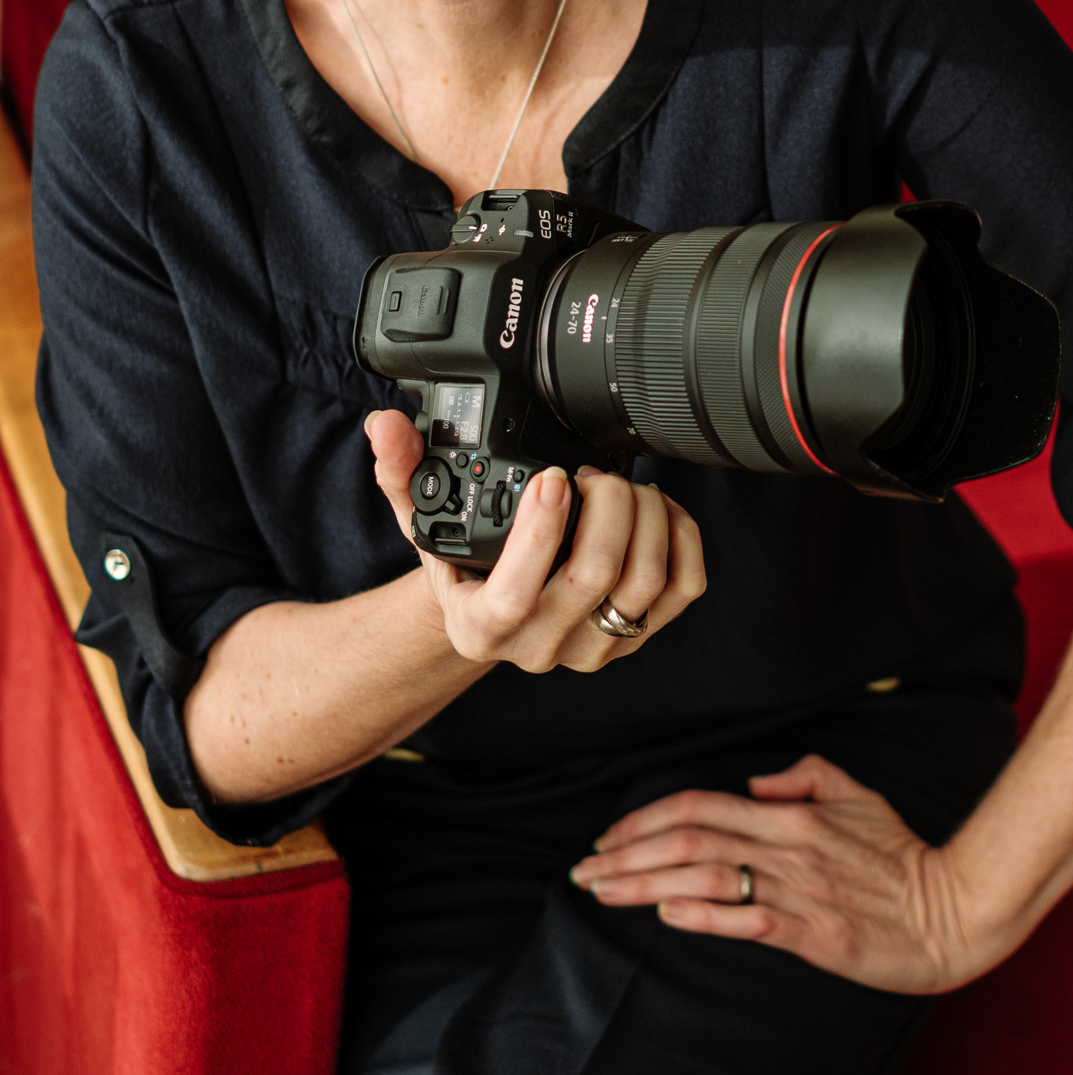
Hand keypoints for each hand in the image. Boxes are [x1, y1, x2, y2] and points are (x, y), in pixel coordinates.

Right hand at [367, 410, 704, 673]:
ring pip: (644, 581)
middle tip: (591, 472)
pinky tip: (656, 509)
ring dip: (644, 515)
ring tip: (621, 484)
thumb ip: (401, 470)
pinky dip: (681, 537)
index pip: (514, 596)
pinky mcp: (639, 636)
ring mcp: (593, 648)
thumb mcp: (423, 520)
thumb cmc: (464, 562)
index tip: (550, 477)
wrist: (495, 607)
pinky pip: (684, 589)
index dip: (539, 533)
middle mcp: (539, 646)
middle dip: (605, 504)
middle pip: (594, 578)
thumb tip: (385, 426)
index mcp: (481, 626)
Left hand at [570, 753, 992, 994]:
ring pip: (705, 876)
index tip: (609, 836)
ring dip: (645, 884)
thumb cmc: (902, 854)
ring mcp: (797, 890)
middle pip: (688, 838)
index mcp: (791, 811)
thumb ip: (805, 775)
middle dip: (626, 853)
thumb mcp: (857, 792)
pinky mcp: (811, 933)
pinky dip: (702, 913)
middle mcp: (786, 845)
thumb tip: (755, 782)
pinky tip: (666, 913)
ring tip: (603, 891)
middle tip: (583, 868)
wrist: (951, 911)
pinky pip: (746, 919)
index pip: (700, 804)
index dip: (646, 818)